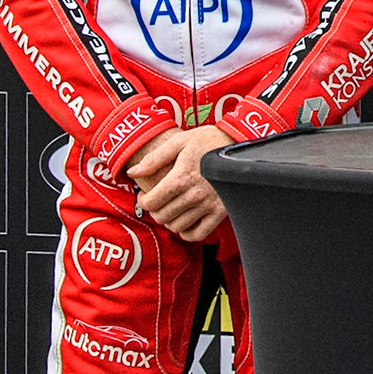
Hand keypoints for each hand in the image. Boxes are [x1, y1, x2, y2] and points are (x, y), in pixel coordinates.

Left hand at [127, 124, 232, 242]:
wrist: (240, 142)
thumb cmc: (208, 139)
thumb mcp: (179, 141)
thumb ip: (154, 158)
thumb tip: (132, 172)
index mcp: (181, 177)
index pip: (151, 203)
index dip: (143, 200)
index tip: (145, 195)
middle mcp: (194, 194)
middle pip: (162, 216)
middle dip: (155, 210)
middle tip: (158, 201)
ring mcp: (208, 205)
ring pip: (177, 226)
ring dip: (169, 220)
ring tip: (172, 209)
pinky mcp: (221, 211)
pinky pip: (198, 233)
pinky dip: (187, 232)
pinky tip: (185, 220)